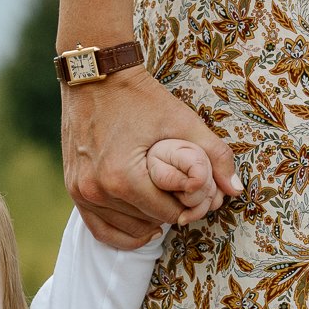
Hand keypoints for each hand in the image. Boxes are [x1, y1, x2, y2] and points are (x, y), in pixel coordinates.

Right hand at [60, 69, 240, 248]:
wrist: (95, 75)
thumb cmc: (139, 97)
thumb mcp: (181, 121)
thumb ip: (213, 155)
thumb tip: (234, 190)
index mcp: (124, 178)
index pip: (167, 213)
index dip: (186, 205)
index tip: (192, 191)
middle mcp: (99, 190)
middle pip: (147, 222)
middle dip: (167, 212)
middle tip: (178, 194)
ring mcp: (82, 192)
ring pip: (126, 228)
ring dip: (147, 221)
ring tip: (161, 202)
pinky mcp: (73, 189)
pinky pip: (99, 229)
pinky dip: (122, 233)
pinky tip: (143, 229)